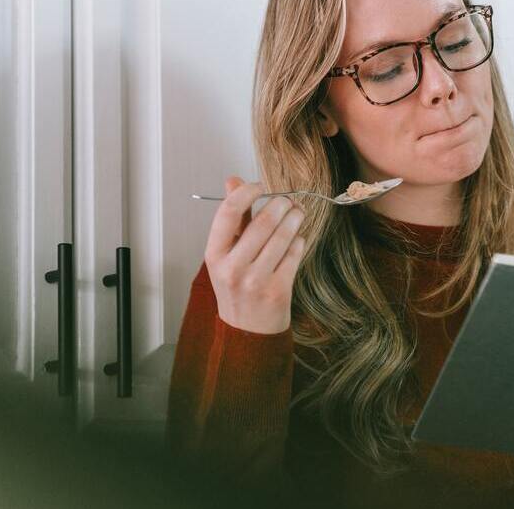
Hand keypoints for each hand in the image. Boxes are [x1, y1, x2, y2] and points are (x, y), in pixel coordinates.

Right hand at [203, 176, 307, 333]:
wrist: (247, 332)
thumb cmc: (236, 286)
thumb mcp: (226, 254)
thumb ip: (233, 217)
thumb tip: (233, 180)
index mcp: (214, 255)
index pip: (229, 212)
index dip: (247, 191)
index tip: (260, 185)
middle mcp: (233, 267)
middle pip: (263, 221)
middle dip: (281, 204)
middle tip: (288, 200)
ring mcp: (256, 280)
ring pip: (283, 235)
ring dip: (295, 218)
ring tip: (298, 213)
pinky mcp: (278, 289)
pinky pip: (295, 253)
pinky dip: (299, 241)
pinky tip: (296, 239)